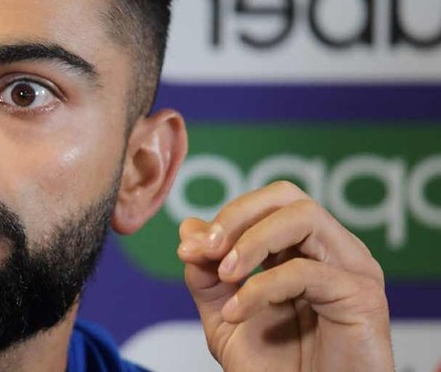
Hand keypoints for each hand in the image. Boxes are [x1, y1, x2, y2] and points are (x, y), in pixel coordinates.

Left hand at [177, 181, 392, 371]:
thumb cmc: (276, 370)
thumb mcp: (224, 319)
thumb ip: (206, 275)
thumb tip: (188, 227)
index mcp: (302, 250)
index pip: (266, 204)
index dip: (225, 218)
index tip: (188, 250)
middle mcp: (331, 251)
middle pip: (287, 196)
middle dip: (238, 215)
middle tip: (207, 248)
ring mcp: (351, 268)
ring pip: (304, 217)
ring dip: (252, 241)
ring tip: (225, 274)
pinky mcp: (362, 296)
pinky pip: (307, 271)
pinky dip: (262, 287)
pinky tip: (237, 312)